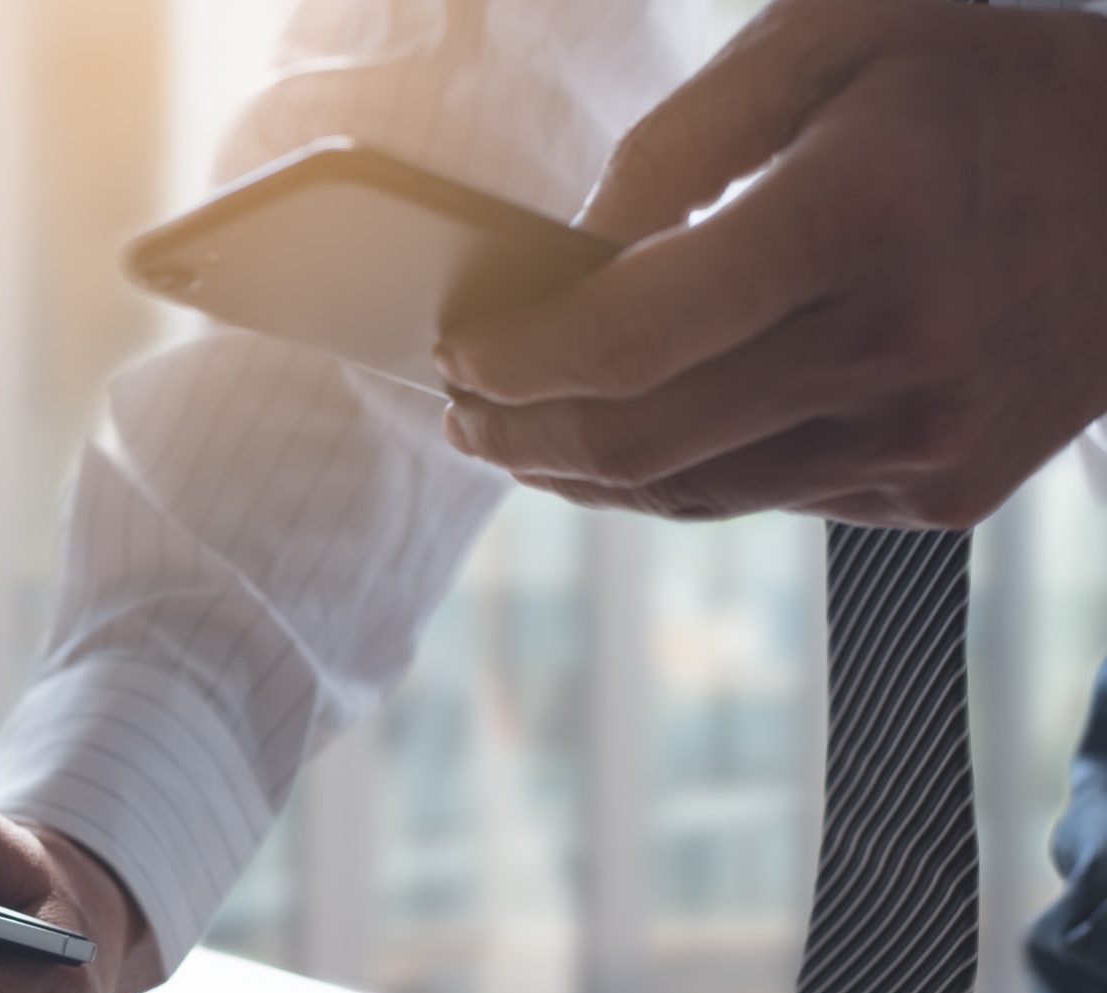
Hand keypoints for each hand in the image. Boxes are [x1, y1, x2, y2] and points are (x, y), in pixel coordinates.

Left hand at [438, 0, 1106, 527]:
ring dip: (580, 474)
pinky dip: (680, 475)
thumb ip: (681, 141)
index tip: (455, 352)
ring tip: (522, 435)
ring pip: (690, 493)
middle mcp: (893, 348)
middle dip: (519, 436)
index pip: (626, 337)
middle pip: (637, 441)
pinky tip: (640, 435)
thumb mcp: (839, 35)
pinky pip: (766, 499)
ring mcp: (923, 436)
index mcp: (857, 219)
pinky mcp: (943, 490)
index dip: (513, 360)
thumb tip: (568, 254)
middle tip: (460, 415)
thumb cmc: (986, 84)